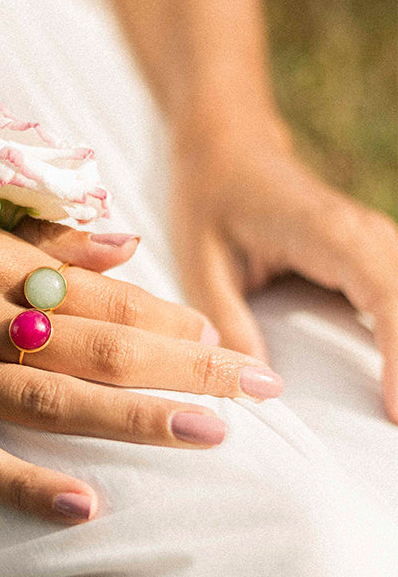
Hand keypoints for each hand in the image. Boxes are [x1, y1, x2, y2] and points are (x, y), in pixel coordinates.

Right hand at [0, 186, 284, 523]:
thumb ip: (40, 231)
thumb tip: (126, 242)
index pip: (103, 291)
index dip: (171, 317)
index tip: (224, 342)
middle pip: (97, 342)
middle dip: (185, 367)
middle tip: (258, 392)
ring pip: (49, 397)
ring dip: (134, 417)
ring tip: (207, 435)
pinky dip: (25, 483)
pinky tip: (84, 504)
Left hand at [169, 112, 397, 422]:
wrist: (228, 148)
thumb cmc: (209, 199)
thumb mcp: (200, 262)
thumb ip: (227, 320)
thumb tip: (256, 384)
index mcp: (326, 232)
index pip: (384, 294)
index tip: (395, 410)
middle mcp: (365, 233)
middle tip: (397, 428)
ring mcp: (378, 241)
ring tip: (397, 413)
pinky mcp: (376, 256)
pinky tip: (396, 383)